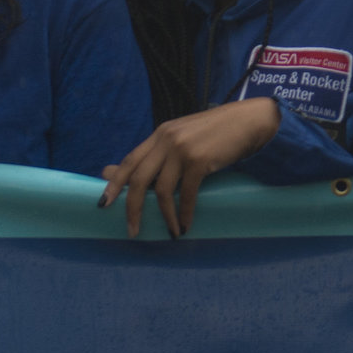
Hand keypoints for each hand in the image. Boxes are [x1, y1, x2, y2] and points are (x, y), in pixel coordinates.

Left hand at [99, 97, 280, 238]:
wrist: (249, 121)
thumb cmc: (217, 132)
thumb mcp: (184, 138)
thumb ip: (161, 153)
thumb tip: (139, 170)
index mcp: (160, 134)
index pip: (130, 160)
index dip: (115, 183)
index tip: (103, 203)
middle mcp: (167, 139)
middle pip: (139, 179)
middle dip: (132, 208)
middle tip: (132, 230)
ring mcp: (182, 149)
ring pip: (161, 190)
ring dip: (164, 216)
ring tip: (169, 231)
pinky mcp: (199, 160)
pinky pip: (186, 194)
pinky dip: (183, 214)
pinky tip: (185, 225)